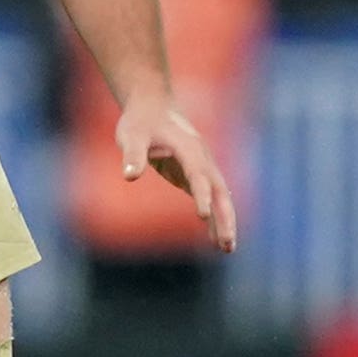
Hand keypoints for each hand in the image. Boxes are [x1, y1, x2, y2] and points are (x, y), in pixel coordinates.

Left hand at [115, 92, 240, 251]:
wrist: (153, 107)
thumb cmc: (141, 121)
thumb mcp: (131, 134)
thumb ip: (132, 154)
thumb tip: (129, 176)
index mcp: (189, 148)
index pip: (198, 174)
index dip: (202, 194)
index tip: (203, 216)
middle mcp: (202, 159)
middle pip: (219, 191)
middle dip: (225, 217)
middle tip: (227, 243)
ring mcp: (202, 168)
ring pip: (220, 198)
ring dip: (225, 222)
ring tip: (227, 249)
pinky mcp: (196, 176)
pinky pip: (210, 200)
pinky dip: (215, 218)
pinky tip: (216, 240)